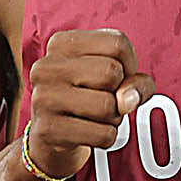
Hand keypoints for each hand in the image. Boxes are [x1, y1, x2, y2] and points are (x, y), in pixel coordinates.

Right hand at [24, 27, 152, 180]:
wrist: (51, 135)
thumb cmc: (88, 97)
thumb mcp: (116, 78)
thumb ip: (136, 82)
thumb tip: (128, 100)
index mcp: (62, 43)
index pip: (117, 43)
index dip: (129, 64)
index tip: (115, 77)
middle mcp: (47, 66)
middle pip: (111, 72)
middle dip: (119, 92)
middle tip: (102, 99)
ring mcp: (44, 97)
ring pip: (108, 106)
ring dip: (114, 117)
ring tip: (96, 116)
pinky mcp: (47, 129)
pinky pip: (102, 134)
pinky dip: (107, 137)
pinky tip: (89, 132)